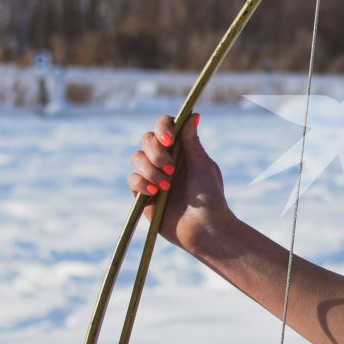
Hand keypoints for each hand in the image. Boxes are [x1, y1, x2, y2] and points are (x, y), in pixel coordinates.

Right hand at [130, 112, 232, 254]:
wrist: (205, 230)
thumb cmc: (211, 198)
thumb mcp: (203, 166)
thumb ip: (192, 142)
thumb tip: (192, 114)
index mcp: (182, 149)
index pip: (165, 126)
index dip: (162, 127)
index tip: (169, 140)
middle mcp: (165, 159)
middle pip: (146, 139)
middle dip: (156, 152)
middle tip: (171, 170)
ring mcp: (153, 175)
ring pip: (136, 158)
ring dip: (150, 170)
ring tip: (167, 187)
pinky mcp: (143, 194)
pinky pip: (133, 180)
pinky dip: (141, 183)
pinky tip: (155, 193)